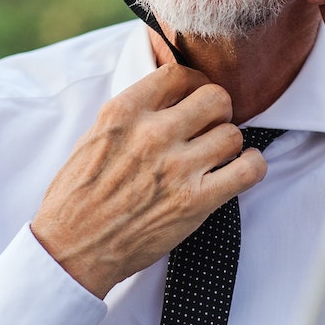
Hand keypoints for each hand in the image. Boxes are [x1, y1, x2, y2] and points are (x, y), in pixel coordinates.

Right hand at [30, 65, 266, 297]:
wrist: (72, 250)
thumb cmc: (76, 198)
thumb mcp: (94, 138)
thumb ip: (130, 116)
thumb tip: (166, 98)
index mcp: (123, 114)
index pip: (178, 74)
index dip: (194, 83)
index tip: (194, 95)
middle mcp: (152, 134)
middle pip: (215, 98)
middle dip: (216, 111)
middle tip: (209, 126)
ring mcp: (176, 168)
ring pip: (233, 133)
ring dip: (228, 144)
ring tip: (216, 156)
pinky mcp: (195, 202)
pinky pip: (248, 170)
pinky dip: (252, 167)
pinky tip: (241, 170)